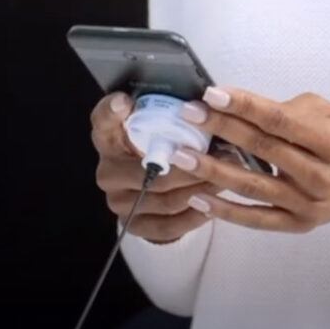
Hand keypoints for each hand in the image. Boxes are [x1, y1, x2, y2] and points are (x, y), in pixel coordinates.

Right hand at [90, 92, 219, 243]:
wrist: (151, 192)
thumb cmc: (162, 149)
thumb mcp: (163, 128)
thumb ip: (171, 117)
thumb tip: (205, 109)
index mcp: (109, 139)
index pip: (103, 122)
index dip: (111, 112)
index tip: (125, 102)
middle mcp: (108, 171)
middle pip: (149, 170)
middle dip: (192, 165)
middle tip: (222, 156)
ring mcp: (118, 202)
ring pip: (165, 200)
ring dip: (199, 189)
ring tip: (226, 178)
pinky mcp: (133, 226)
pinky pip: (168, 226)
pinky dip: (194, 215)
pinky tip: (212, 205)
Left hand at [174, 88, 329, 236]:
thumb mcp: (329, 113)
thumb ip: (288, 110)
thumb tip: (240, 108)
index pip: (280, 121)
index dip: (244, 107)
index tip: (212, 95)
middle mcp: (320, 175)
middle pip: (263, 150)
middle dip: (222, 130)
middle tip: (188, 115)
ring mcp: (308, 204)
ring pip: (254, 186)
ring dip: (213, 170)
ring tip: (180, 156)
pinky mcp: (299, 225)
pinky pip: (257, 219)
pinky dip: (226, 211)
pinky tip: (198, 198)